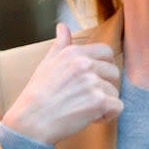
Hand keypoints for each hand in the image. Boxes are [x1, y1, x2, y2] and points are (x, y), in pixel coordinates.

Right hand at [1, 23, 122, 144]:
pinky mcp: (99, 101)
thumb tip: (63, 26)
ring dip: (103, 103)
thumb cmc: (37, 94)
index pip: (106, 52)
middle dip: (104, 86)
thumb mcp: (46, 64)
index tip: (93, 79)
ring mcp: (93, 82)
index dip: (104, 67)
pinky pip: (117, 107)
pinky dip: (107, 115)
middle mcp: (85, 64)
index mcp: (74, 53)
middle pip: (114, 72)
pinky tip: (91, 118)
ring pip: (114, 92)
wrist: (31, 121)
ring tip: (83, 108)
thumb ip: (60, 45)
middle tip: (86, 97)